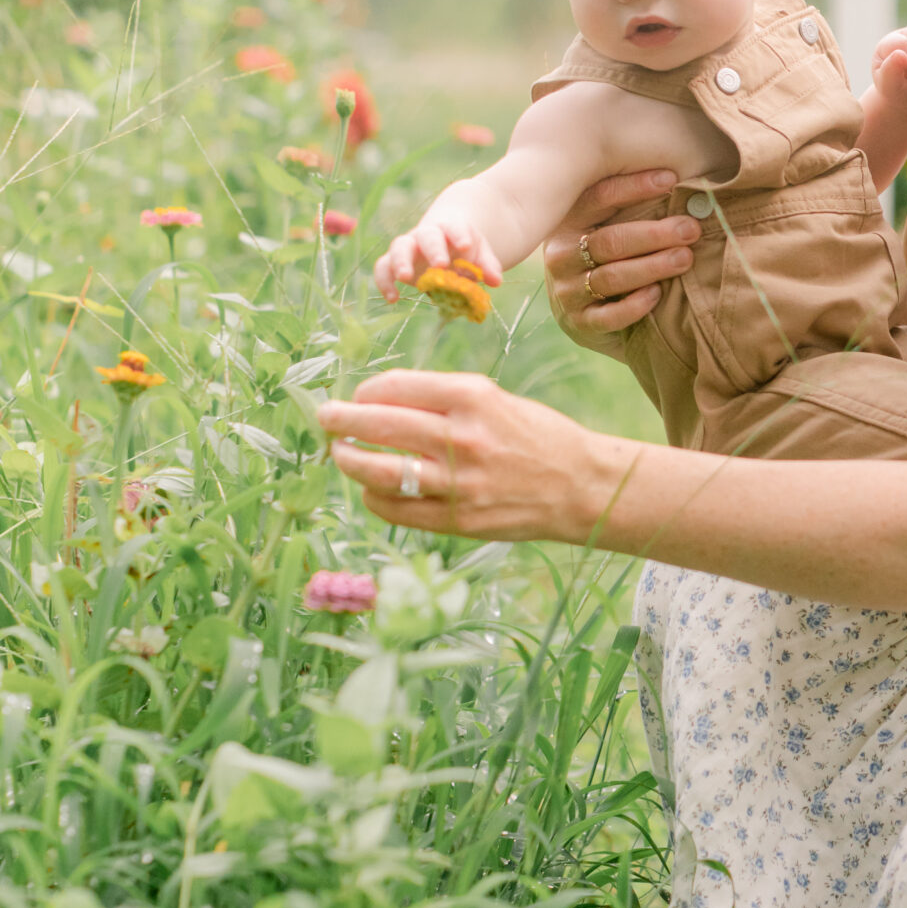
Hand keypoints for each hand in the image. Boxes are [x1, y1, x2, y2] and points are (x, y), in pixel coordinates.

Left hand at [320, 369, 626, 543]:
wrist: (581, 486)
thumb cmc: (535, 435)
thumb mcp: (493, 399)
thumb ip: (440, 400)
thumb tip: (378, 401)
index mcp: (472, 397)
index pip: (395, 387)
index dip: (366, 390)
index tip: (358, 394)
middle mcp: (462, 438)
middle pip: (379, 425)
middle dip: (341, 420)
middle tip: (325, 418)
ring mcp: (458, 483)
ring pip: (379, 470)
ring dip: (349, 460)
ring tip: (340, 453)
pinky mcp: (457, 519)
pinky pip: (396, 508)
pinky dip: (375, 496)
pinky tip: (373, 488)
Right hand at [373, 182, 498, 304]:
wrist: (444, 238)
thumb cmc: (464, 248)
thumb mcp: (481, 253)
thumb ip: (488, 265)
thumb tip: (495, 281)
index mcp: (450, 228)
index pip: (454, 227)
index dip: (459, 235)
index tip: (466, 246)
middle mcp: (427, 235)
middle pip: (426, 235)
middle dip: (433, 249)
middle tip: (441, 265)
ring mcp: (409, 247)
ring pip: (398, 247)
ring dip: (400, 261)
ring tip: (405, 279)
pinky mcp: (395, 262)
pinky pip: (384, 267)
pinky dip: (384, 281)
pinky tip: (392, 298)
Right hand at [541, 168, 700, 343]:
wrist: (582, 313)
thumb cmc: (605, 258)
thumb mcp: (605, 227)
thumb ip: (629, 209)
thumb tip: (680, 183)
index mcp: (568, 222)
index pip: (599, 198)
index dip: (634, 188)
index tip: (671, 180)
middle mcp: (562, 255)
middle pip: (610, 241)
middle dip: (654, 234)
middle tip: (689, 229)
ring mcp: (567, 291)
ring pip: (611, 277)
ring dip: (652, 267)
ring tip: (684, 258)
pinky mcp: (580, 323)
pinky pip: (608, 316)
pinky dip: (635, 305)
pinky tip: (657, 294)